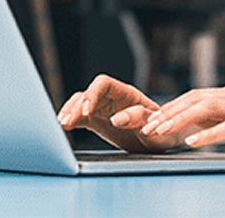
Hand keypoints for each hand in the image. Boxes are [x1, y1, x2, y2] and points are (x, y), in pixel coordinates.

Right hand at [57, 74, 182, 153]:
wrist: (161, 142)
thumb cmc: (163, 132)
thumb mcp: (155, 127)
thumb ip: (138, 119)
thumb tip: (116, 118)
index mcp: (127, 93)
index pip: (103, 83)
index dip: (92, 94)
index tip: (87, 110)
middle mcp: (112, 97)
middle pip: (88, 93)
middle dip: (76, 106)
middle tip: (66, 122)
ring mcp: (103, 108)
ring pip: (80, 103)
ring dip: (70, 112)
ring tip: (61, 124)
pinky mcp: (97, 120)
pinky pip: (79, 116)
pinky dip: (70, 119)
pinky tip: (63, 126)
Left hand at [140, 87, 224, 152]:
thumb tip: (203, 129)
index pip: (196, 97)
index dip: (172, 107)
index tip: (152, 119)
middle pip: (194, 100)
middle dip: (168, 112)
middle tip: (146, 126)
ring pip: (205, 110)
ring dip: (179, 121)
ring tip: (161, 132)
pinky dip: (208, 135)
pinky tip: (193, 143)